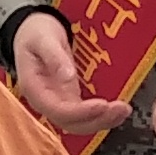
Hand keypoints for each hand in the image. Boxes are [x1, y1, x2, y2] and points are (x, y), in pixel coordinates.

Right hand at [8, 15, 129, 140]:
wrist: (32, 31)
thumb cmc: (35, 34)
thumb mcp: (43, 39)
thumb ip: (54, 58)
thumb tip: (68, 77)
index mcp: (34, 89)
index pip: (58, 111)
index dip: (81, 112)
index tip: (102, 105)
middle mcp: (46, 101)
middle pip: (71, 123)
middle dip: (97, 120)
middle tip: (121, 109)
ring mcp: (58, 102)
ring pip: (80, 123)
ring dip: (103, 121)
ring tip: (123, 110)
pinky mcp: (69, 99)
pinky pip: (85, 114)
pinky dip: (102, 115)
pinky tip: (117, 110)